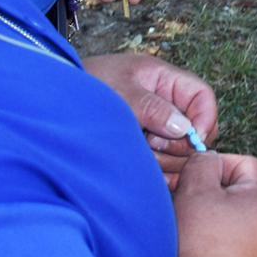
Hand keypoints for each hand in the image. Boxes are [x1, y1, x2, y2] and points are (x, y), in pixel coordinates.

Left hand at [83, 53, 217, 179]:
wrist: (51, 102)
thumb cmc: (84, 86)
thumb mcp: (119, 91)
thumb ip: (152, 107)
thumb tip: (184, 129)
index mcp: (165, 81)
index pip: (202, 96)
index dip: (205, 118)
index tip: (194, 140)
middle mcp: (164, 105)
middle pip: (195, 130)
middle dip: (179, 145)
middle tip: (153, 146)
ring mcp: (155, 130)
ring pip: (180, 153)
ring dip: (164, 160)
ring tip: (137, 153)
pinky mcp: (144, 151)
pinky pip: (165, 168)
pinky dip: (160, 175)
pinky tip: (144, 173)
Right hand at [172, 152, 256, 256]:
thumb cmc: (200, 252)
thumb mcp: (194, 194)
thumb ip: (202, 164)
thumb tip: (207, 158)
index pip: (246, 164)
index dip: (217, 166)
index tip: (194, 178)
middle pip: (243, 192)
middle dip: (215, 194)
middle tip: (191, 205)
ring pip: (240, 219)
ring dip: (217, 219)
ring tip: (195, 231)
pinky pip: (240, 244)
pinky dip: (222, 243)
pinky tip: (204, 252)